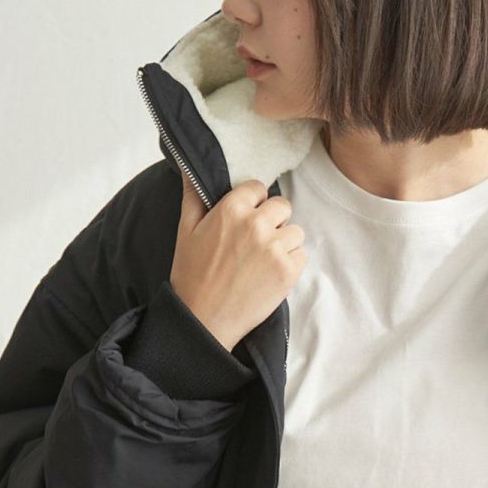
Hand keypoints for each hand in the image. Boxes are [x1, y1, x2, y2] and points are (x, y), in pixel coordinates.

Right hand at [169, 175, 307, 352]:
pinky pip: (301, 255)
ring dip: (284, 243)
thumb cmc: (192, 275)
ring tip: (263, 261)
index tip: (246, 218)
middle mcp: (256, 224)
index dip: (254, 203)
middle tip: (257, 242)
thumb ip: (193, 195)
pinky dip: (291, 264)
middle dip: (273, 221)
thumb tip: (187, 167)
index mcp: (231, 209)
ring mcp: (275, 248)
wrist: (203, 319)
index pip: (258, 188)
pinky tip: (270, 274)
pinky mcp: (288, 271)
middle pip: (282, 207)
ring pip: (295, 232)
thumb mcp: (186, 230)